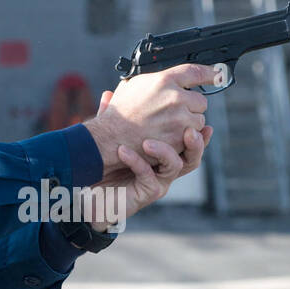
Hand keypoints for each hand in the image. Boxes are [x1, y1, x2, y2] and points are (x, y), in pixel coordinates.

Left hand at [80, 125, 212, 229]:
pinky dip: (137, 162)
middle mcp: (165, 169)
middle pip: (192, 156)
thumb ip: (110, 119)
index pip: (186, 141)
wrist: (90, 196)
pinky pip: (148, 176)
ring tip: (148, 142)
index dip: (196, 129)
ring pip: (176, 166)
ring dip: (165, 150)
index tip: (199, 113)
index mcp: (162, 155)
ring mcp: (158, 181)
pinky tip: (123, 152)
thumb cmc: (103, 169)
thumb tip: (106, 93)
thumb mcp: (107, 140)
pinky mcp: (147, 193)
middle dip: (196, 142)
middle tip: (191, 129)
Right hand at [81, 63, 213, 179]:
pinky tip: (167, 136)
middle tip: (175, 113)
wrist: (111, 138)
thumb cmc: (120, 111)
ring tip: (167, 127)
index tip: (218, 74)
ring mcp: (179, 119)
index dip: (210, 73)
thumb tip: (171, 75)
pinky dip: (183, 139)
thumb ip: (156, 79)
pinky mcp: (180, 139)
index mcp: (164, 80)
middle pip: (201, 101)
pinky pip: (192, 137)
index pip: (196, 71)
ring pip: (199, 121)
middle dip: (192, 107)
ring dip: (189, 124)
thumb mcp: (134, 84)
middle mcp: (175, 98)